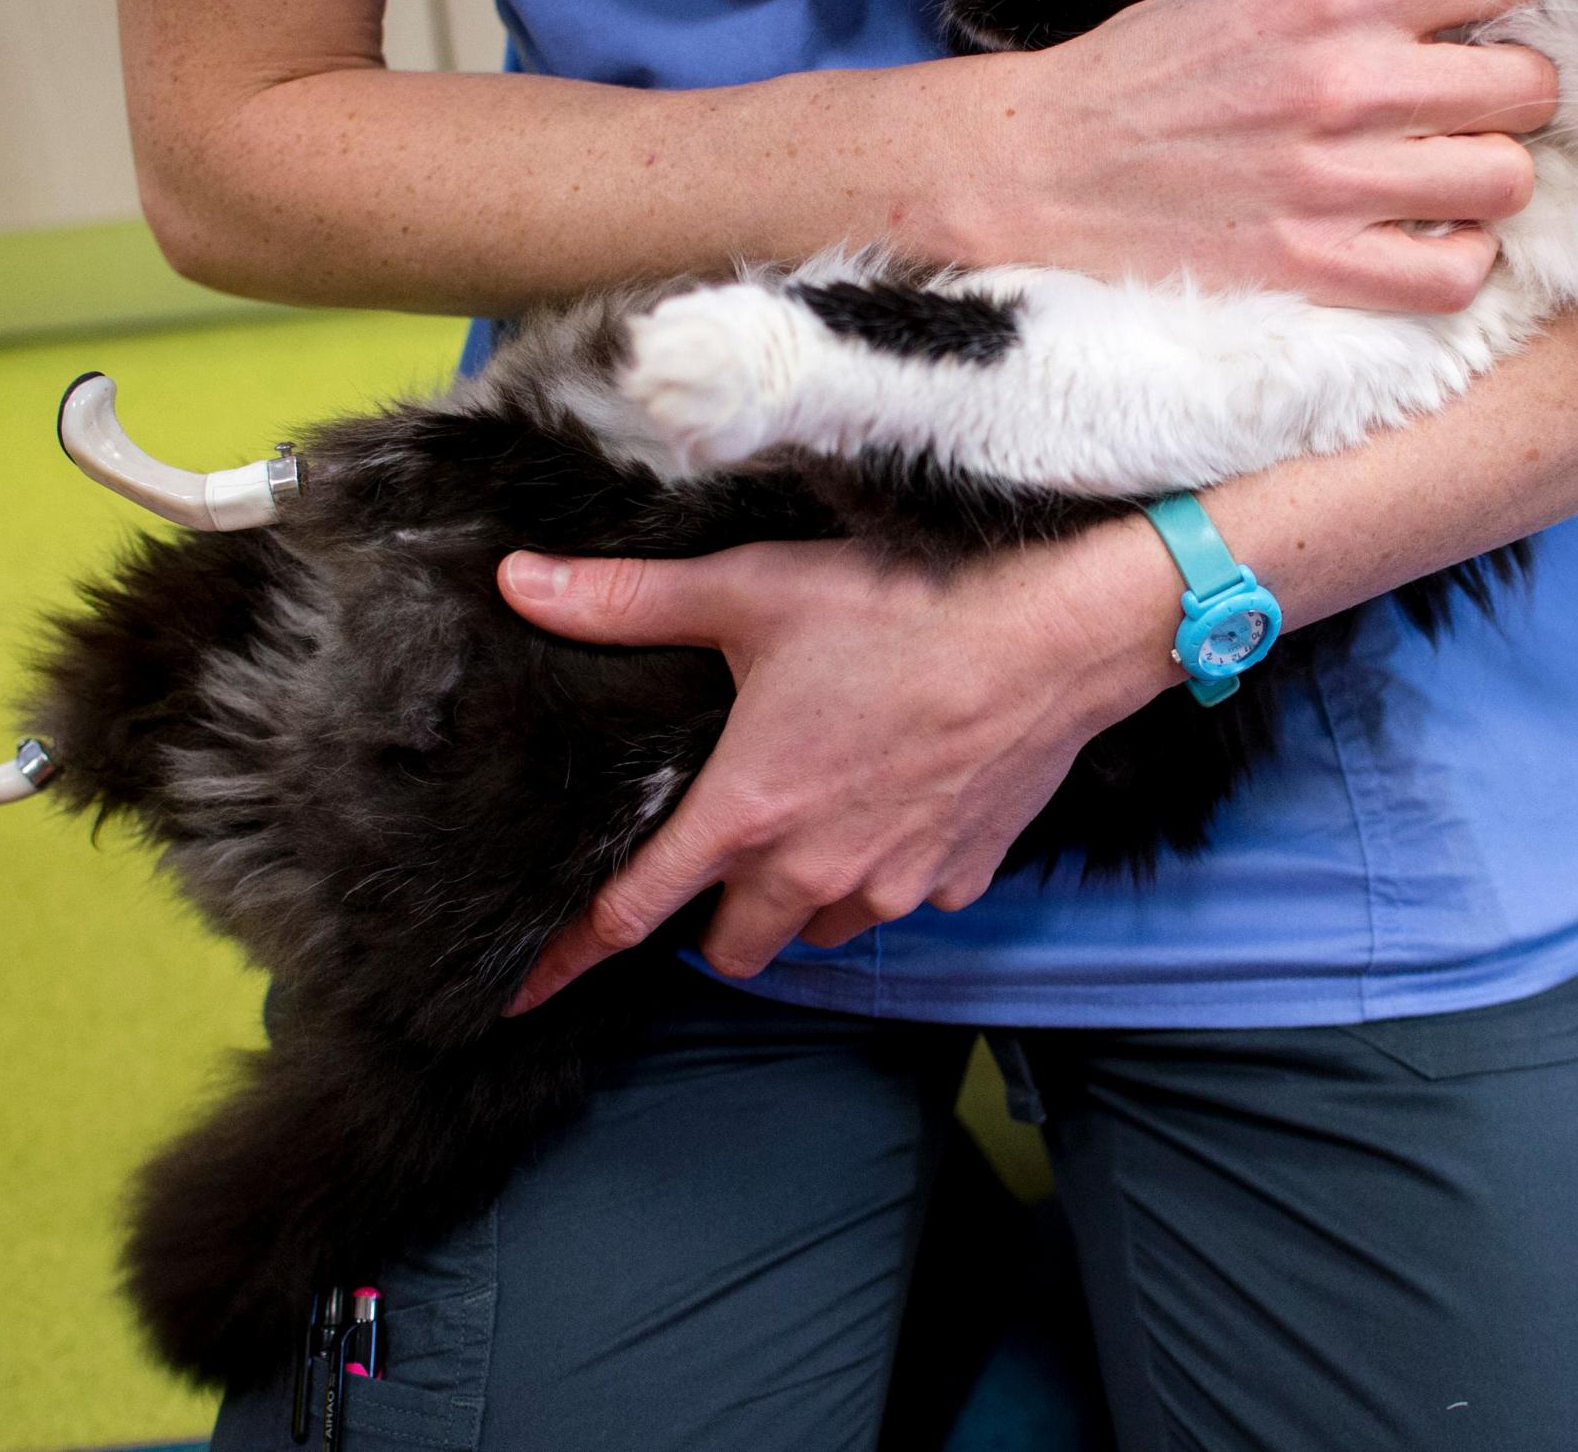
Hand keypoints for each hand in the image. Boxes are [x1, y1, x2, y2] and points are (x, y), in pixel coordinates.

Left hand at [496, 523, 1178, 1011]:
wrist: (1058, 632)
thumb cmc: (906, 605)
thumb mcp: (753, 590)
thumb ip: (629, 600)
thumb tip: (519, 582)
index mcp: (749, 811)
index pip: (633, 912)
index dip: (565, 959)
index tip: (518, 995)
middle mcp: (816, 868)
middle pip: (734, 949)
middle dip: (714, 921)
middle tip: (721, 856)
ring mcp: (895, 884)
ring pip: (820, 931)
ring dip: (801, 898)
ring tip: (816, 819)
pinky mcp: (960, 877)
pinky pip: (904, 900)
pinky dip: (889, 871)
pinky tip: (899, 802)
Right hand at [954, 0, 1556, 312]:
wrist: (1037, 169)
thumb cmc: (1140, 79)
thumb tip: (1463, 11)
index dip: (1505, 9)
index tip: (1479, 35)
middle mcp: (1342, 80)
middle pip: (1527, 86)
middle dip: (1510, 101)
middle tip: (1466, 119)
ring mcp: (1332, 181)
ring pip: (1507, 181)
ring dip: (1487, 184)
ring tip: (1443, 186)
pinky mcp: (1312, 268)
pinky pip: (1454, 275)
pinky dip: (1457, 264)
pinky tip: (1422, 245)